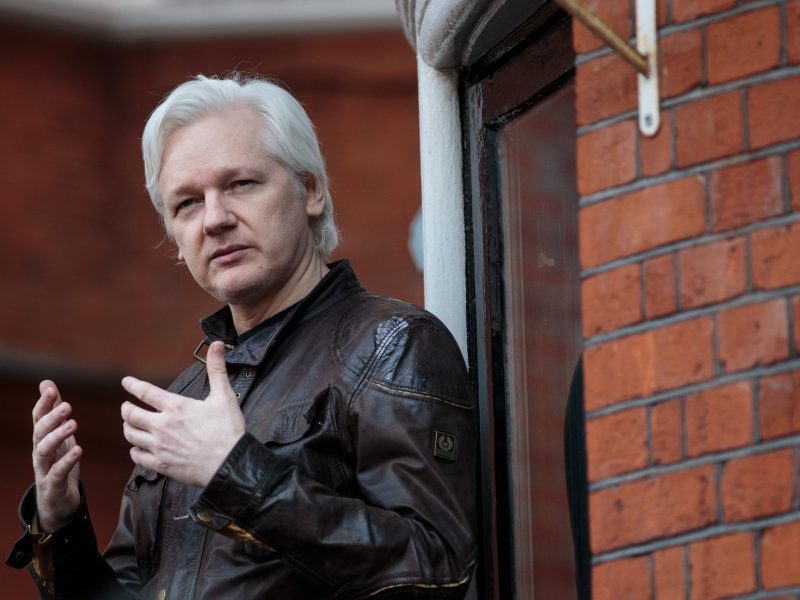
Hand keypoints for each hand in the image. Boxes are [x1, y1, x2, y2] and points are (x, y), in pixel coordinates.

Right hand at [32, 381, 82, 532]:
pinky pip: (57, 472)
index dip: (43, 403)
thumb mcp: (58, 434)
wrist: (56, 501)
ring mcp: (43, 469)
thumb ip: (53, 410)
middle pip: (39, 432)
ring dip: (57, 436)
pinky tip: (78, 450)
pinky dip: (67, 461)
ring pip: (44, 451)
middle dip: (51, 418)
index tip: (50, 389)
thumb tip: (46, 382)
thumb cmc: (57, 462)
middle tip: (68, 406)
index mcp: (42, 438)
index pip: (38, 418)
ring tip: (74, 424)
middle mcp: (39, 452)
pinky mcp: (52, 485)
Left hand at [120, 341, 245, 487]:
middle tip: (126, 407)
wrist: (229, 464)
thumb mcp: (224, 396)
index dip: (132, 385)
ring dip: (128, 428)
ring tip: (129, 425)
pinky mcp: (161, 464)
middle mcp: (162, 425)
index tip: (126, 382)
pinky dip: (134, 451)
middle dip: (126, 409)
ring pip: (131, 435)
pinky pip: (137, 457)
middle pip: (131, 415)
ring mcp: (159, 446)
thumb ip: (217, 369)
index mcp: (176, 407)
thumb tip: (218, 345)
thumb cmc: (228, 430)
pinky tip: (137, 448)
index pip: (145, 391)